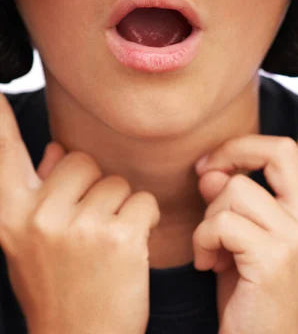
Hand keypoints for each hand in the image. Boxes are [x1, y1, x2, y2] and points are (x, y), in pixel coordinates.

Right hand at [0, 94, 159, 333]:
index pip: (4, 155)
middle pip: (81, 160)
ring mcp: (79, 227)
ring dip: (119, 206)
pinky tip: (129, 248)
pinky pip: (143, 200)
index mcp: (14, 215)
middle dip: (92, 186)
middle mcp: (40, 216)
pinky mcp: (119, 237)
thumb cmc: (60, 288)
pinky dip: (143, 220)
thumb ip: (42, 190)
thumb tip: (56, 150)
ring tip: (106, 244)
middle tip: (88, 228)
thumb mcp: (35, 242)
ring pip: (117, 181)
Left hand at [193, 75, 297, 333]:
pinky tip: (208, 264)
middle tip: (206, 174)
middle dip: (233, 151)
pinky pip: (223, 220)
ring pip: (237, 187)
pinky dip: (203, 240)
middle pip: (276, 148)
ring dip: (208, 216)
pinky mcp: (275, 256)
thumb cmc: (251, 289)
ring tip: (209, 246)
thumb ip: (237, 198)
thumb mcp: (247, 236)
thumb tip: (212, 172)